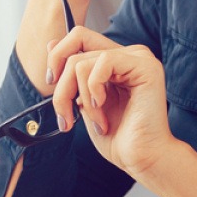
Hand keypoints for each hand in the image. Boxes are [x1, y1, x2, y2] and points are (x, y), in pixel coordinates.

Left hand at [48, 27, 173, 176]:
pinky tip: (104, 108)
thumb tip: (51, 44)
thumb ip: (72, 75)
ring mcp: (138, 58)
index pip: (78, 38)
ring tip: (96, 121)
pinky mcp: (145, 66)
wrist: (141, 158)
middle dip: (61, 85)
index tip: (52, 85)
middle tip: (66, 113)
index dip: (57, 57)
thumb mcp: (84, 102)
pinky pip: (103, 62)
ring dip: (80, 98)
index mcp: (115, 61)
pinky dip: (94, 91)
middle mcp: (128, 54)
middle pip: (75, 45)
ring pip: (82, 61)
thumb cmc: (118, 138)